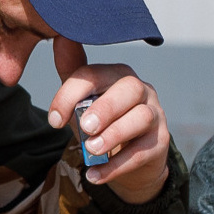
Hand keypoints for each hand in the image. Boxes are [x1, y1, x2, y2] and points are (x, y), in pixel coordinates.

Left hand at [45, 38, 173, 204]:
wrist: (130, 159)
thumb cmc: (103, 122)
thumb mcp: (84, 100)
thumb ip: (72, 73)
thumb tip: (60, 38)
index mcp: (118, 75)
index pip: (96, 74)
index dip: (72, 94)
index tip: (54, 120)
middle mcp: (140, 90)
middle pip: (129, 88)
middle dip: (106, 107)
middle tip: (84, 127)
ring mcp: (154, 115)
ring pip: (141, 118)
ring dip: (114, 134)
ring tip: (92, 150)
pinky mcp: (160, 143)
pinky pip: (141, 152)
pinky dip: (116, 166)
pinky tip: (95, 175)